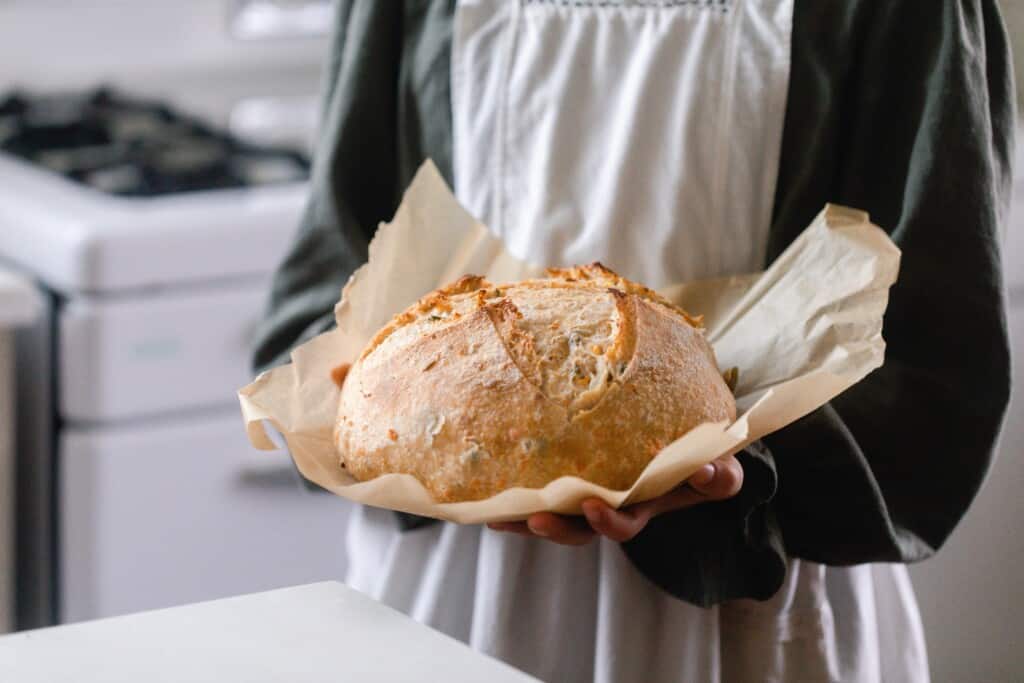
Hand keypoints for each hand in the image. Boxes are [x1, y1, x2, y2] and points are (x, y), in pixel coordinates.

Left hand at [487, 454, 742, 544]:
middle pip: (577, 529)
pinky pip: (541, 492)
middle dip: (555, 528)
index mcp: (642, 505)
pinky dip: (515, 496)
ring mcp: (589, 492)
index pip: (624, 523)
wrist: (687, 441)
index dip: (609, 521)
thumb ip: (720, 475)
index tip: (593, 507)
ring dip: (526, 516)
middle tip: (534, 519)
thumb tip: (707, 470)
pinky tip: (488, 496)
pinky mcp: (570, 476)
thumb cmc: (703, 457)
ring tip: (499, 513)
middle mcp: (611, 505)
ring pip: (553, 514)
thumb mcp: (720, 468)